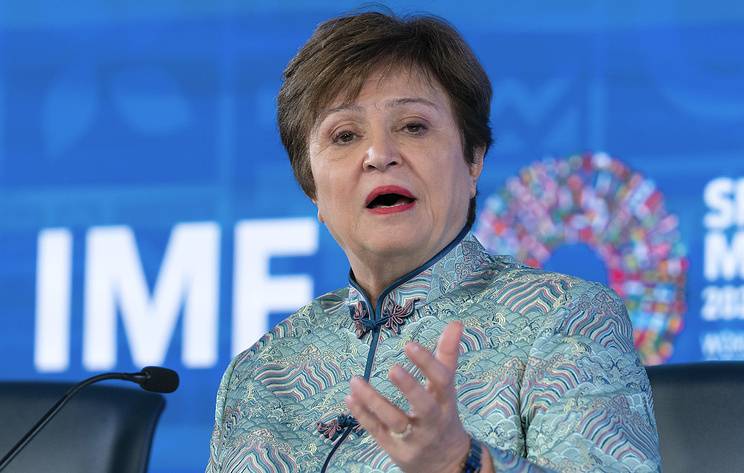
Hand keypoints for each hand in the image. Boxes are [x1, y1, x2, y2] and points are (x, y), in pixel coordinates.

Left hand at [345, 321, 469, 472]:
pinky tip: (350, 397)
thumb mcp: (447, 388)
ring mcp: (413, 438)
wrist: (446, 464)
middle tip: (393, 368)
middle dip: (409, 388)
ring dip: (374, 401)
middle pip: (424, 406)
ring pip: (394, 420)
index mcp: (446, 402)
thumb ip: (448, 355)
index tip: (409, 345)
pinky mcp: (395, 449)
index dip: (428, 364)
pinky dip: (362, 415)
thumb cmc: (443, 415)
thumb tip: (456, 323)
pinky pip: (377, 431)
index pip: (442, 381)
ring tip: (356, 381)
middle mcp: (432, 421)